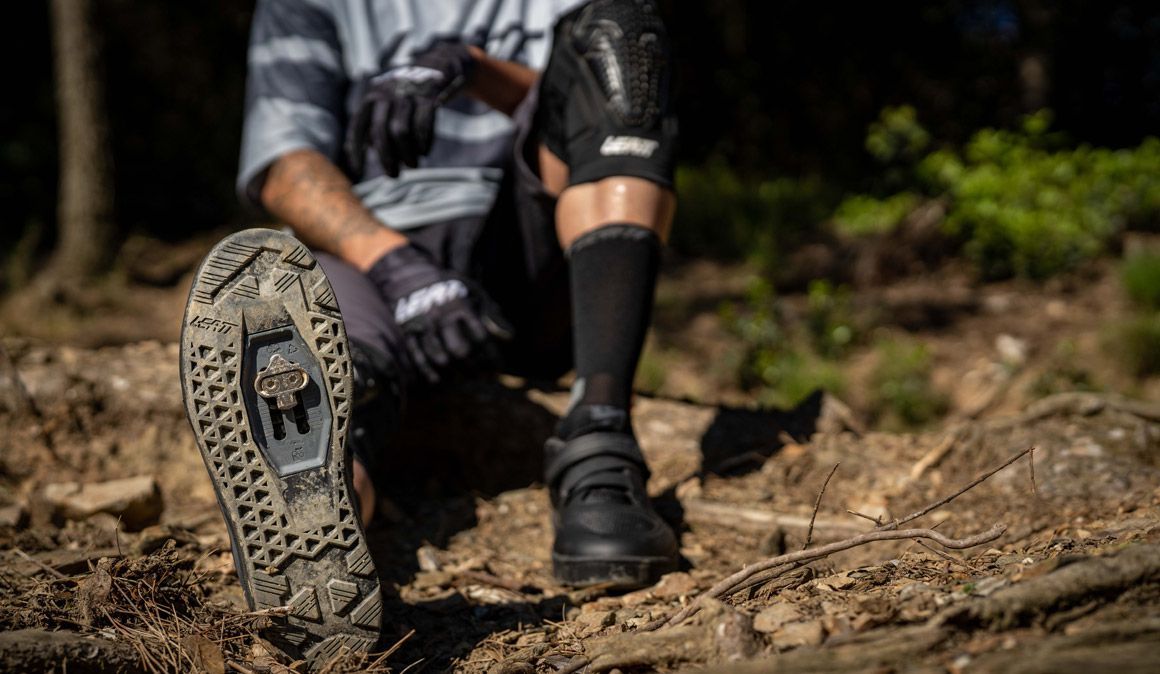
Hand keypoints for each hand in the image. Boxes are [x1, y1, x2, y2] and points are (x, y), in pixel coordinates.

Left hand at [346, 41, 476, 178]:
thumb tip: (366, 148)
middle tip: (393, 176)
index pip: (359, 126)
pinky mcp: (429, 94)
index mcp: (372, 96)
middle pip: (380, 131)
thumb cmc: (411, 92)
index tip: (358, 172)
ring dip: (406, 153)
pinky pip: (424, 123)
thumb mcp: (389, 100)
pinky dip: (424, 141)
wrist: (441, 64)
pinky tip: (425, 152)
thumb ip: (377, 121)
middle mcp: (386, 92)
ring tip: (412, 165)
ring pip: (401, 130)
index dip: (356, 150)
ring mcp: (408, 92)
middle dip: (386, 157)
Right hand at [366, 244, 511, 383]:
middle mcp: (442, 317)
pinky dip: (427, 371)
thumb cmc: (450, 291)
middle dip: (473, 368)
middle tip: (480, 377)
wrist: (411, 277)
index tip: (496, 368)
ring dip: (453, 373)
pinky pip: (418, 356)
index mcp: (461, 307)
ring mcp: (424, 326)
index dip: (490, 356)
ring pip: (439, 357)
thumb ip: (491, 315)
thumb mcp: (473, 294)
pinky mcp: (408, 332)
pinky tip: (438, 380)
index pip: (480, 337)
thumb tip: (509, 337)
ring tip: (462, 379)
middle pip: (460, 350)